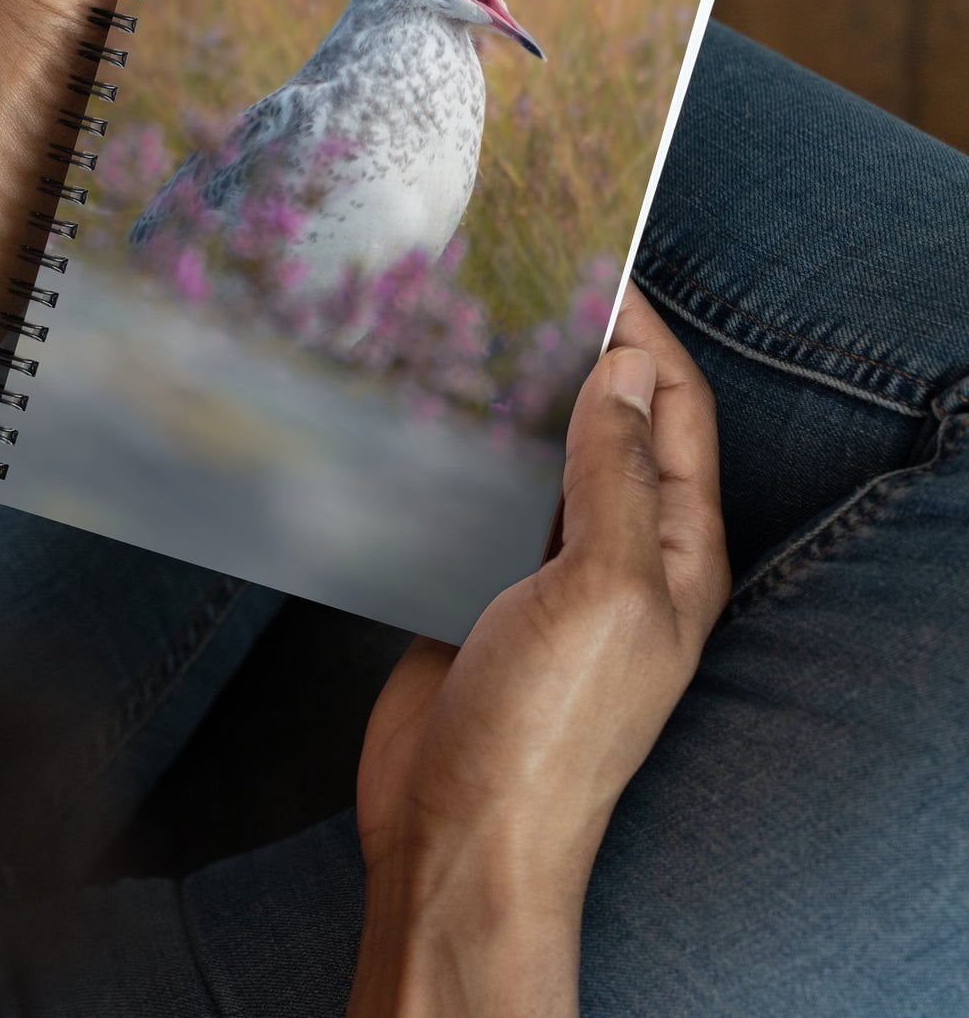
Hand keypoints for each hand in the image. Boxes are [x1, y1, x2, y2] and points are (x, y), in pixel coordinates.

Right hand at [350, 283, 729, 1015]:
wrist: (461, 836)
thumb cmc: (547, 729)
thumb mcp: (601, 590)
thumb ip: (613, 477)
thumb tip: (625, 371)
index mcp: (674, 549)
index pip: (674, 411)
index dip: (645, 335)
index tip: (595, 267)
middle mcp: (618, 553)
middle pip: (612, 427)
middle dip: (581, 356)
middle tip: (521, 287)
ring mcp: (547, 573)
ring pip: (542, 460)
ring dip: (519, 401)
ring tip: (469, 334)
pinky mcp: (480, 589)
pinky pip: (483, 500)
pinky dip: (468, 453)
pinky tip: (428, 417)